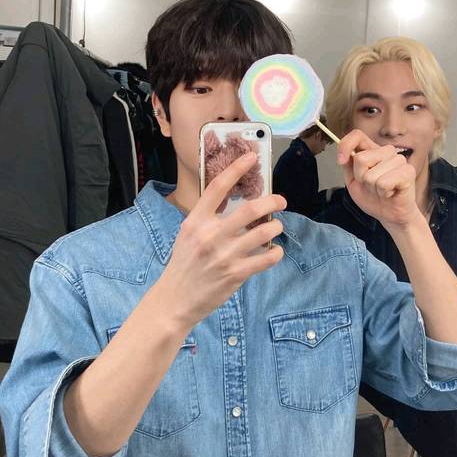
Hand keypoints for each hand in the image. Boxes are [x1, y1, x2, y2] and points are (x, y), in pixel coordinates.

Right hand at [160, 152, 285, 329]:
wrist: (175, 299)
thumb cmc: (184, 264)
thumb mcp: (188, 234)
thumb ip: (207, 218)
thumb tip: (233, 201)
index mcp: (196, 221)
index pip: (218, 187)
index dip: (237, 168)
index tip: (252, 157)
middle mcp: (210, 235)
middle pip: (251, 209)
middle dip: (272, 201)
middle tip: (281, 201)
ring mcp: (224, 255)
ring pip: (264, 233)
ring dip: (276, 227)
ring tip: (277, 227)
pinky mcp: (236, 274)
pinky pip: (267, 258)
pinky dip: (276, 253)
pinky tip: (274, 251)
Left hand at [337, 130, 420, 228]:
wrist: (390, 215)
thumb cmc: (373, 198)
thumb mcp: (353, 182)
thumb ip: (348, 166)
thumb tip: (343, 155)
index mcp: (373, 151)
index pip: (357, 135)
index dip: (345, 146)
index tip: (340, 161)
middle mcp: (387, 152)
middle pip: (361, 159)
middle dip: (361, 178)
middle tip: (371, 186)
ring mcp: (399, 160)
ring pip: (371, 175)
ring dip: (373, 188)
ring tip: (382, 191)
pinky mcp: (408, 172)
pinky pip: (384, 183)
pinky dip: (383, 193)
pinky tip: (390, 193)